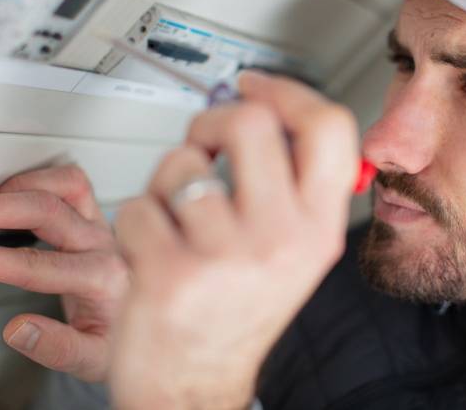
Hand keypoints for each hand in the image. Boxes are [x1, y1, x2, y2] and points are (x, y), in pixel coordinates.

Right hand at [0, 165, 128, 381]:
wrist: (150, 322)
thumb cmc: (121, 339)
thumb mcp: (93, 359)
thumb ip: (58, 347)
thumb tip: (18, 330)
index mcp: (103, 280)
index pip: (39, 264)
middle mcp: (105, 246)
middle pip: (51, 211)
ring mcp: (103, 226)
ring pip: (67, 185)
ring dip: (20, 185)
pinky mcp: (98, 216)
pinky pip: (73, 184)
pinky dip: (38, 180)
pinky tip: (8, 194)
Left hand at [109, 71, 358, 409]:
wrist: (195, 384)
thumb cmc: (238, 313)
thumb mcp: (295, 251)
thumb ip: (293, 184)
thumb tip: (267, 110)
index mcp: (319, 229)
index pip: (328, 128)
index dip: (287, 91)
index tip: (255, 84)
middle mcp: (281, 239)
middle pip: (251, 122)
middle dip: (213, 122)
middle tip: (204, 144)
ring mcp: (226, 257)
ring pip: (183, 164)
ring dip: (168, 184)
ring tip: (177, 222)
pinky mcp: (170, 272)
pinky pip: (139, 205)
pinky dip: (137, 223)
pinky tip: (155, 254)